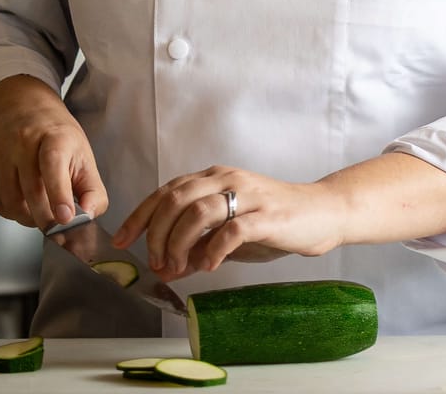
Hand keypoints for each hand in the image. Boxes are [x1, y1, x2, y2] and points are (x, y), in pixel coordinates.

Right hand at [0, 74, 107, 229]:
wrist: (23, 110)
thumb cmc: (58, 138)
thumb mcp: (84, 157)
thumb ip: (93, 191)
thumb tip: (88, 215)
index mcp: (56, 135)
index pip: (53, 164)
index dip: (59, 193)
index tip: (65, 218)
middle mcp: (23, 138)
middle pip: (32, 191)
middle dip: (45, 218)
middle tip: (54, 226)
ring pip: (10, 201)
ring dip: (26, 217)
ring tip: (38, 211)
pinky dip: (8, 212)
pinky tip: (20, 203)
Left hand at [116, 166, 346, 279]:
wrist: (323, 212)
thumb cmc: (275, 222)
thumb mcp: (229, 234)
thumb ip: (198, 246)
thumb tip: (165, 268)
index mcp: (214, 178)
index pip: (166, 191)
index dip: (140, 216)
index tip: (122, 240)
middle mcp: (228, 180)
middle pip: (175, 199)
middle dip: (156, 234)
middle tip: (156, 262)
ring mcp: (249, 195)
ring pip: (198, 212)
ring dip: (179, 243)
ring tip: (178, 267)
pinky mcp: (267, 216)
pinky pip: (231, 230)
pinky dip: (213, 250)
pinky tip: (210, 266)